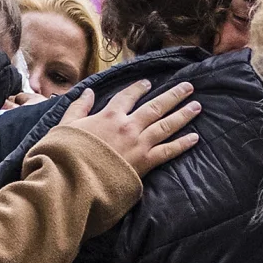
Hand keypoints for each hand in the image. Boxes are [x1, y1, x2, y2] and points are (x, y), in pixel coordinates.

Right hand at [64, 78, 201, 176]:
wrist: (75, 180)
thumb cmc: (66, 154)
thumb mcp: (66, 126)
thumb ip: (78, 108)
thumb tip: (88, 92)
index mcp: (109, 116)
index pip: (127, 96)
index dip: (138, 88)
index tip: (147, 83)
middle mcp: (128, 126)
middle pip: (155, 107)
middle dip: (173, 95)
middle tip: (188, 87)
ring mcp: (139, 144)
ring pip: (166, 125)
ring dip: (183, 114)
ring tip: (196, 106)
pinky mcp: (145, 162)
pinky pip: (168, 151)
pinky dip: (182, 144)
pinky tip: (195, 137)